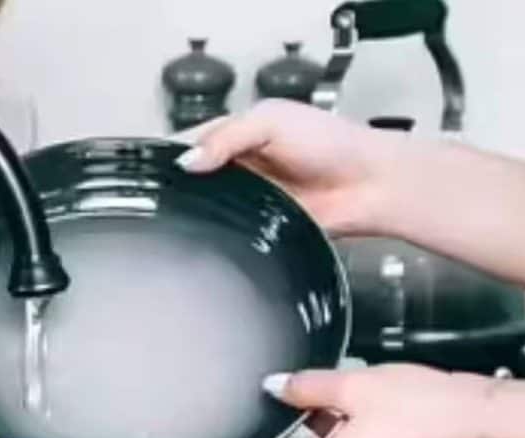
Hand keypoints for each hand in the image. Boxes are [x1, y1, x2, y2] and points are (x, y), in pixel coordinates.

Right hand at [174, 99, 410, 235]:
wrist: (369, 185)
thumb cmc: (334, 143)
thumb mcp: (272, 122)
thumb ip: (227, 137)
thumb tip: (187, 161)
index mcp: (239, 131)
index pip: (192, 140)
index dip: (173, 152)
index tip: (155, 165)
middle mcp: (241, 164)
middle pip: (195, 175)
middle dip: (182, 183)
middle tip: (169, 191)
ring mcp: (250, 196)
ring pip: (209, 204)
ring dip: (201, 207)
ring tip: (191, 208)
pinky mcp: (260, 224)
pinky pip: (231, 229)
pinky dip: (222, 229)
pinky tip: (216, 227)